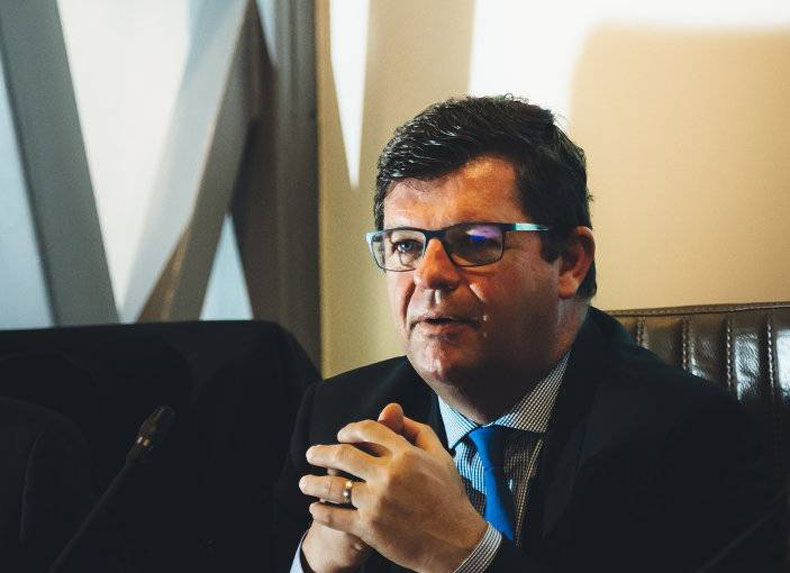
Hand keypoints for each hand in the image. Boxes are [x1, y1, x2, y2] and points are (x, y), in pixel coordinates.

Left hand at [300, 411, 486, 572]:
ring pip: (334, 486)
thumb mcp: (441, 457)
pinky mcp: (369, 527)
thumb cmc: (450, 498)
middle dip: (321, 452)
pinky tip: (315, 508)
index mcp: (405, 454)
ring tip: (304, 482)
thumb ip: (417, 431)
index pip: (367, 430)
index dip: (349, 430)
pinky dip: (321, 511)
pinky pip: (335, 516)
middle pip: (343, 455)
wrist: (456, 543)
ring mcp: (377, 501)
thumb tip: (394, 411)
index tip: (340, 435)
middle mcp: (388, 474)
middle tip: (311, 454)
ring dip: (313, 482)